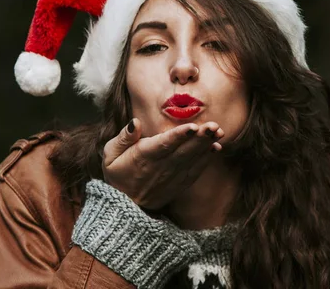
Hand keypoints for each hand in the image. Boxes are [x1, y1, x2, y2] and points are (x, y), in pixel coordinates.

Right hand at [102, 118, 223, 209]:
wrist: (125, 207)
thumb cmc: (117, 174)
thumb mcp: (110, 155)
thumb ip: (124, 137)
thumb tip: (136, 122)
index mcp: (142, 158)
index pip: (163, 145)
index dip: (178, 136)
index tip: (192, 127)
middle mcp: (160, 168)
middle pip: (183, 151)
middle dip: (200, 138)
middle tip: (214, 126)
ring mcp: (172, 177)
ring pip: (192, 159)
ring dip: (206, 146)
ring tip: (218, 132)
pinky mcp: (179, 184)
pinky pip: (195, 171)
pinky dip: (206, 160)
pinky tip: (215, 148)